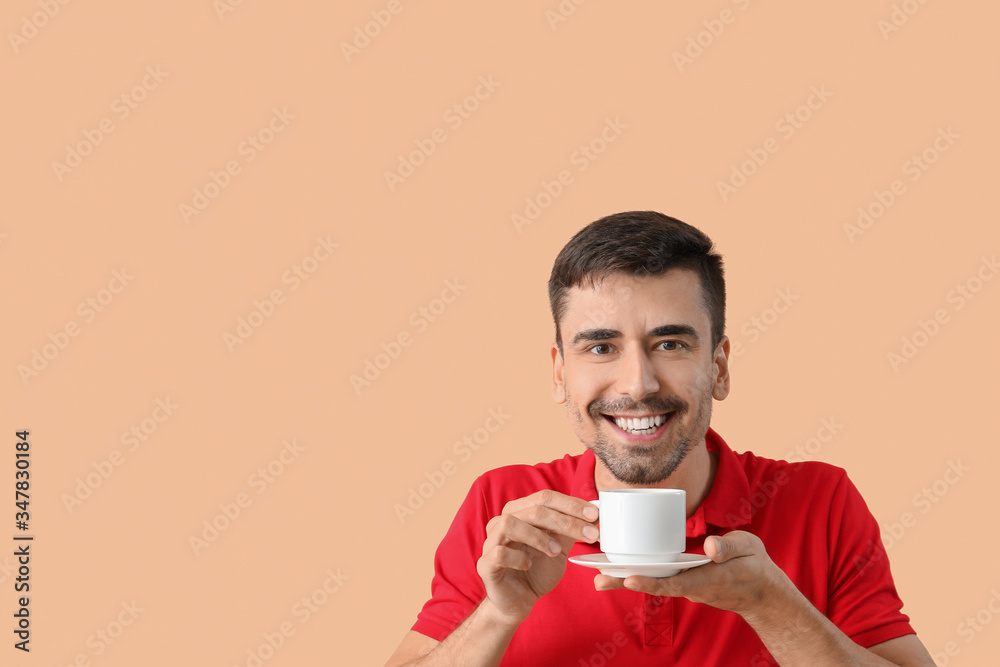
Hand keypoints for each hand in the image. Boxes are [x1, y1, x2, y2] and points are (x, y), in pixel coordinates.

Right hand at [477, 490, 599, 625]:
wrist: (518, 601)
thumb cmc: (536, 570)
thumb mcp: (559, 547)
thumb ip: (570, 530)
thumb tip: (593, 515)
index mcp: (520, 512)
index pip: (545, 498)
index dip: (571, 504)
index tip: (594, 515)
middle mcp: (502, 521)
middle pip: (534, 510)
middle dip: (565, 521)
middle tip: (589, 534)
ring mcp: (491, 541)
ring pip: (510, 524)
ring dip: (538, 536)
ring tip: (556, 551)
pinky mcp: (485, 564)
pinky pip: (498, 552)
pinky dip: (516, 557)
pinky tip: (528, 565)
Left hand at [593, 530, 790, 616]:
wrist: (762, 592)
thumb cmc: (754, 566)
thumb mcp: (749, 549)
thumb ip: (730, 547)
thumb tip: (711, 547)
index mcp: (708, 579)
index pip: (675, 582)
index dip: (652, 582)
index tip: (630, 579)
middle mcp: (692, 586)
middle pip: (655, 585)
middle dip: (626, 583)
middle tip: (597, 580)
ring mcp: (687, 586)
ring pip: (654, 582)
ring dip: (627, 580)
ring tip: (599, 576)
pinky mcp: (685, 581)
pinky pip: (659, 579)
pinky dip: (640, 575)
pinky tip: (621, 570)